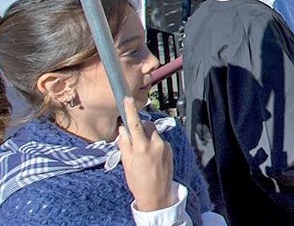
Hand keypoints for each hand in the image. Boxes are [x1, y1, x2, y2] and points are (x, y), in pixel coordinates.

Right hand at [117, 97, 173, 212]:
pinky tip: (152, 158)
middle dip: (141, 128)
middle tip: (134, 141)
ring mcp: (165, 146)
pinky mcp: (170, 149)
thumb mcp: (127, 163)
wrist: (157, 194)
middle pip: (147, 126)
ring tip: (143, 154)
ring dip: (148, 138)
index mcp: (141, 147)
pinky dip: (154, 145)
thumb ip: (125, 145)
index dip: (131, 110)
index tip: (128, 98)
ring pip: (154, 133)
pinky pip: (160, 141)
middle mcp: (155, 144)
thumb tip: (123, 130)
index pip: (135, 124)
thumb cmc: (138, 181)